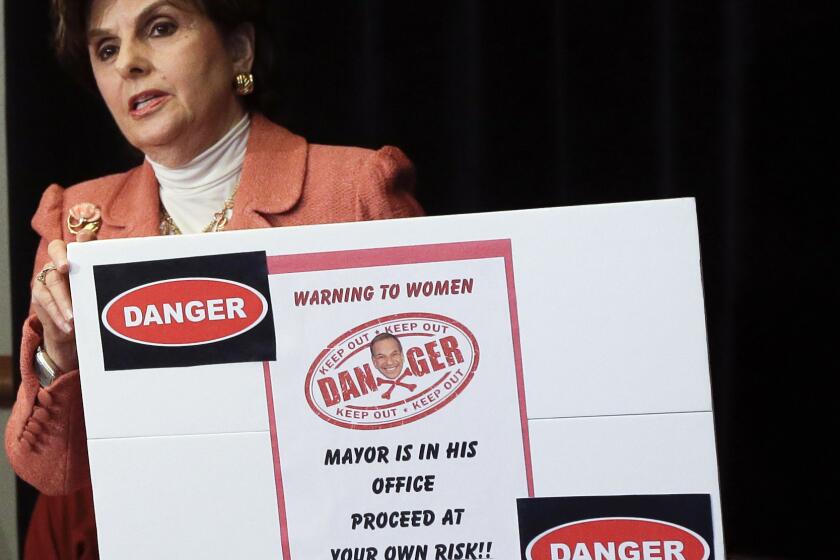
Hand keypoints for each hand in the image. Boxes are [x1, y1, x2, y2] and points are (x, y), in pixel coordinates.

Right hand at [31, 212, 98, 372]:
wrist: (74, 327)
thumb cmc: (91, 303)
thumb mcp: (102, 290)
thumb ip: (106, 276)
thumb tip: (122, 268)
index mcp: (79, 256)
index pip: (81, 238)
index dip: (83, 238)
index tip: (83, 240)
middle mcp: (61, 261)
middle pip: (56, 250)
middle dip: (61, 258)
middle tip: (66, 267)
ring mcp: (48, 275)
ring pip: (52, 280)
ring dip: (63, 300)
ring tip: (73, 316)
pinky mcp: (40, 293)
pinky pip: (45, 300)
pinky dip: (58, 314)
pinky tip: (68, 325)